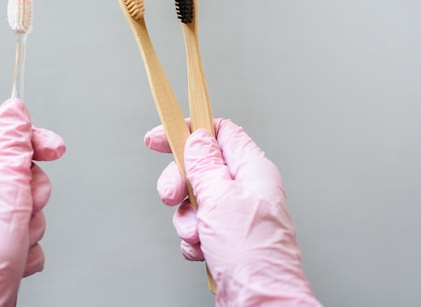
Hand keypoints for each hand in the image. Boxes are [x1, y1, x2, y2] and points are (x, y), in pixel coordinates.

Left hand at [0, 99, 65, 306]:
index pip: (6, 138)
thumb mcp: (2, 181)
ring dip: (33, 221)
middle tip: (24, 203)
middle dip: (34, 191)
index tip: (55, 149)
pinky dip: (30, 244)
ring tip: (16, 234)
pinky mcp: (4, 243)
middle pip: (25, 172)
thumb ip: (12, 141)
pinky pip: (32, 232)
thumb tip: (13, 107)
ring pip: (33, 205)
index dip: (33, 140)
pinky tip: (16, 252)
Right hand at [145, 119, 320, 306]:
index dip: (188, 130)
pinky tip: (203, 250)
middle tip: (171, 195)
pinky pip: (195, 226)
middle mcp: (245, 189)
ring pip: (193, 200)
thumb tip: (196, 138)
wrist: (260, 304)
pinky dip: (192, 239)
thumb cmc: (254, 256)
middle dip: (179, 183)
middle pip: (199, 167)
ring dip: (186, 218)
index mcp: (252, 170)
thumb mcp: (221, 199)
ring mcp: (234, 215)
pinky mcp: (223, 238)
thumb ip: (204, 164)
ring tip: (198, 234)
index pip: (219, 133)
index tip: (160, 137)